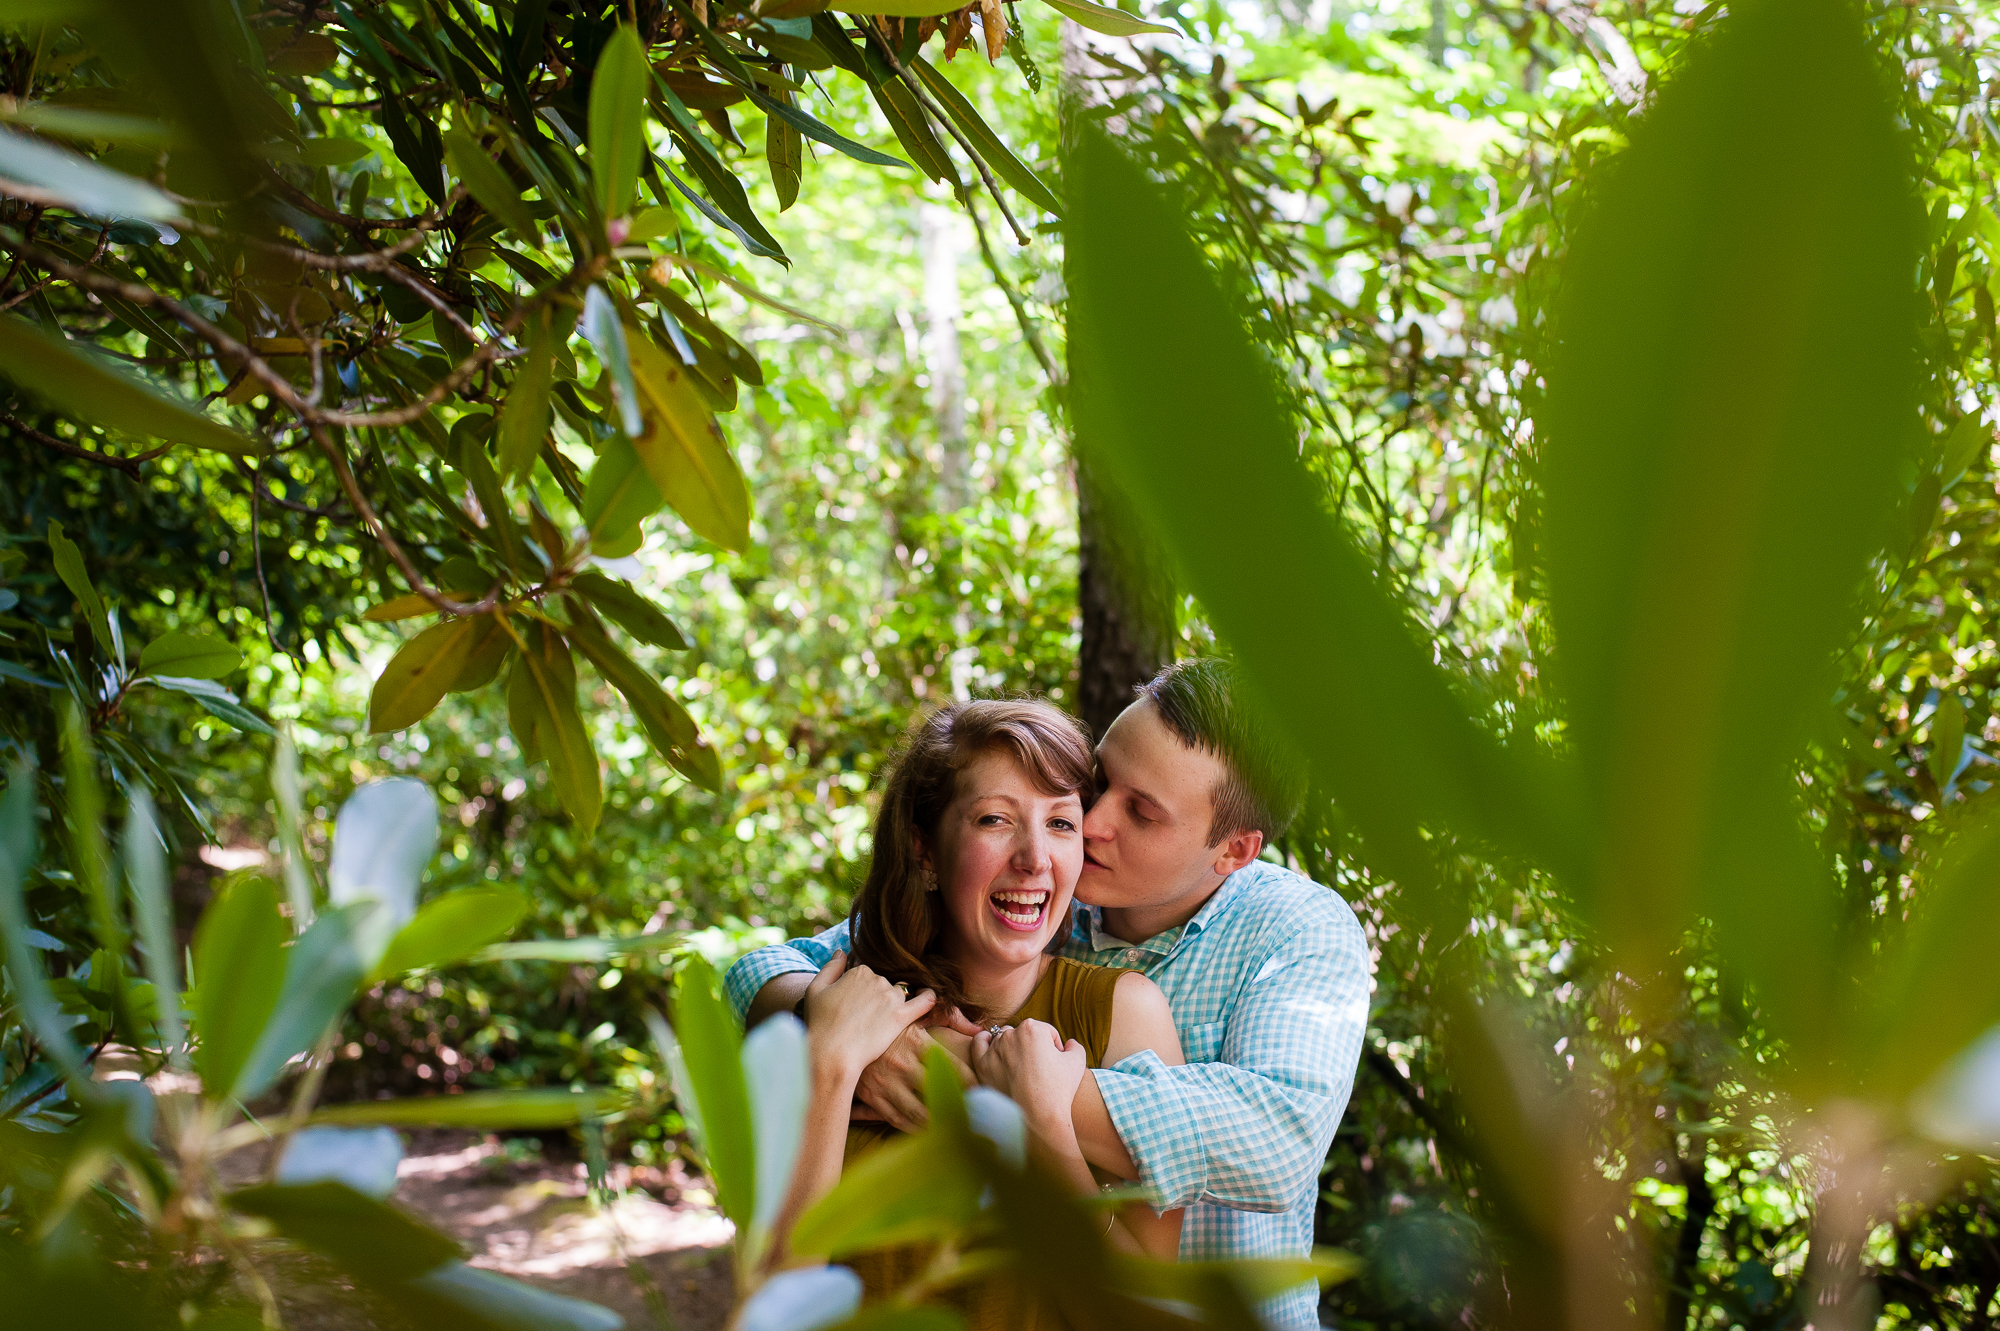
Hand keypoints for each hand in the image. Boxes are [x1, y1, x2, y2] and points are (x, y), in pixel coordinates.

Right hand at [803, 952, 936, 1084]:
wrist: (831, 1053)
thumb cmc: (820, 1024)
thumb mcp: (816, 989)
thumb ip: (831, 967)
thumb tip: (842, 951)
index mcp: (858, 971)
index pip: (866, 975)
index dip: (860, 991)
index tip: (853, 1006)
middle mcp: (878, 979)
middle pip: (883, 984)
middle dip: (876, 998)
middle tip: (864, 1019)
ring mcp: (891, 998)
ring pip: (900, 993)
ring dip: (895, 1003)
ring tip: (885, 1020)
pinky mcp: (902, 1016)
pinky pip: (924, 1001)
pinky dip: (929, 997)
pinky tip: (929, 997)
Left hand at [971, 1018, 1088, 1133]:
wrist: (1039, 1120)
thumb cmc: (1059, 1090)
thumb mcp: (1077, 1062)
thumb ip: (1073, 1046)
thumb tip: (1067, 1044)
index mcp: (1033, 1029)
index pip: (1046, 1032)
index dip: (1054, 1047)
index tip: (1056, 1064)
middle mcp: (1010, 1035)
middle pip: (1024, 1034)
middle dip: (1033, 1048)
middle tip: (1039, 1069)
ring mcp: (994, 1050)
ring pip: (1003, 1039)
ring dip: (1011, 1047)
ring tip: (1021, 1067)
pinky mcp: (983, 1066)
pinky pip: (979, 1044)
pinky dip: (984, 1041)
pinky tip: (991, 1044)